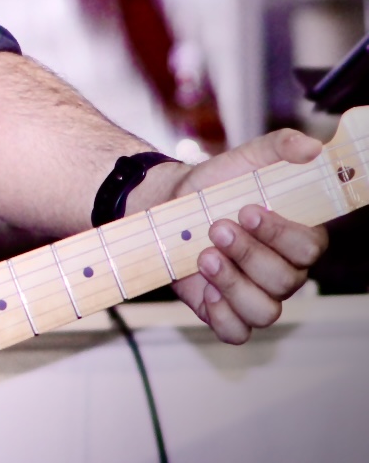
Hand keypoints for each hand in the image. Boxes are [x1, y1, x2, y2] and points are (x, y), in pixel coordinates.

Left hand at [135, 130, 329, 343]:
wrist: (167, 205)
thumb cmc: (214, 185)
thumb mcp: (245, 159)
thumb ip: (281, 148)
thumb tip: (312, 148)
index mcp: (296, 237)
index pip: (309, 248)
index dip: (280, 233)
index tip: (248, 210)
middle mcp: (283, 270)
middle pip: (286, 280)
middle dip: (249, 254)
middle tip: (216, 228)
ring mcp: (256, 293)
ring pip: (265, 310)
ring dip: (233, 284)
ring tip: (203, 256)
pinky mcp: (225, 310)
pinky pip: (237, 331)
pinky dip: (222, 316)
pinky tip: (205, 290)